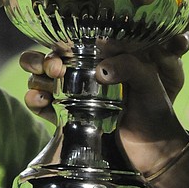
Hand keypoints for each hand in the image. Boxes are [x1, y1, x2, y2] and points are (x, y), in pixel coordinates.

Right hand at [20, 3, 188, 144]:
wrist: (153, 148)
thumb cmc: (154, 107)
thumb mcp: (149, 80)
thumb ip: (129, 66)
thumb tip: (101, 69)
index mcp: (101, 56)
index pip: (74, 39)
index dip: (63, 40)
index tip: (65, 47)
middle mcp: (82, 71)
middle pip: (50, 55)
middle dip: (44, 59)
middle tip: (55, 69)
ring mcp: (71, 94)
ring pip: (40, 77)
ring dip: (36, 78)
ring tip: (45, 89)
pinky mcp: (64, 116)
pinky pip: (40, 104)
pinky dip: (34, 100)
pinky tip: (41, 101)